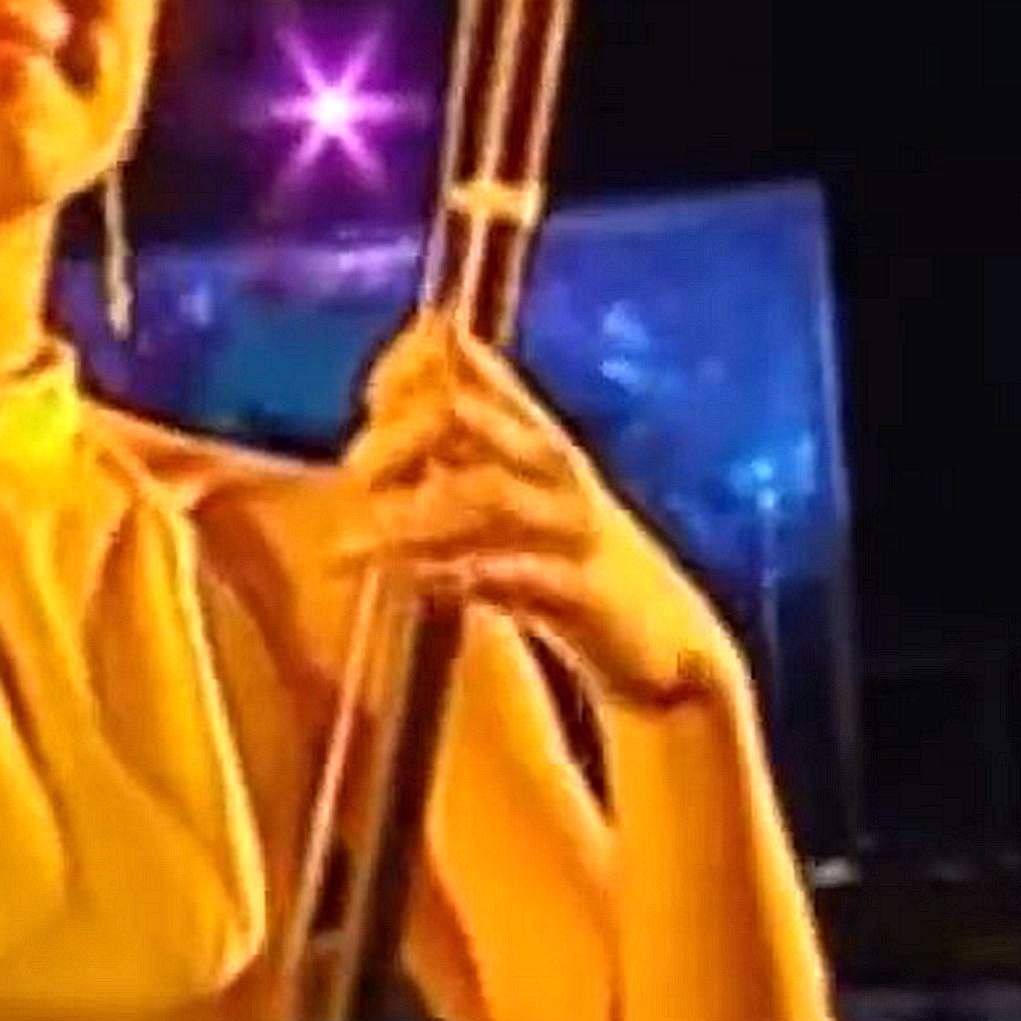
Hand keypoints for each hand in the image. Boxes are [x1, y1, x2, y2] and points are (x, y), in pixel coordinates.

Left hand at [333, 321, 722, 709]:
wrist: (670, 651)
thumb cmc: (570, 575)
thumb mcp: (514, 510)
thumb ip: (459, 466)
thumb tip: (374, 432)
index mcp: (538, 441)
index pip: (471, 372)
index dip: (412, 370)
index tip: (366, 398)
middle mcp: (557, 470)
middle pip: (471, 417)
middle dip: (402, 439)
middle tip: (352, 476)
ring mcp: (576, 527)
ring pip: (488, 493)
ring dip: (413, 516)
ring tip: (350, 544)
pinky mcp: (589, 591)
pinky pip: (520, 572)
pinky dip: (461, 574)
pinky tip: (412, 581)